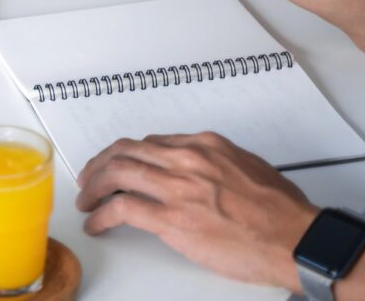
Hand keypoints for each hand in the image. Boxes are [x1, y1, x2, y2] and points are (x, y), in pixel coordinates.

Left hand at [76, 132, 317, 292]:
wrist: (297, 239)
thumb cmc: (282, 211)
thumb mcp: (247, 167)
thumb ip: (214, 163)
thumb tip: (196, 169)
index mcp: (204, 146)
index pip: (149, 143)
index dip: (125, 154)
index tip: (116, 164)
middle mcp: (186, 160)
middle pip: (124, 152)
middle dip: (99, 165)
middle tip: (88, 178)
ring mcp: (177, 188)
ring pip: (116, 174)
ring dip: (93, 187)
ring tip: (85, 201)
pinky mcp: (172, 219)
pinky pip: (121, 210)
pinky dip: (101, 215)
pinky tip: (96, 223)